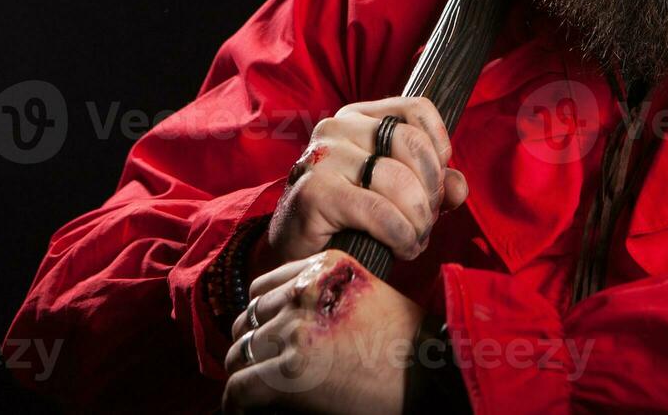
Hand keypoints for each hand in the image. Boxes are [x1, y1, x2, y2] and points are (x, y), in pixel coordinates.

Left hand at [223, 250, 423, 413]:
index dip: (261, 317)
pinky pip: (240, 387)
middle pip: (249, 319)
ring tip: (252, 393)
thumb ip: (325, 296)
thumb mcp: (365, 296)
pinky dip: (237, 402)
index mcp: (325, 267)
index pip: (264, 288)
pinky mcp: (290, 370)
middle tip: (259, 369)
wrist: (429, 371)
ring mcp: (296, 329)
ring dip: (245, 372)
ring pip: (240, 352)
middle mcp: (306, 291)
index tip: (265, 338)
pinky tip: (245, 409)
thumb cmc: (406, 342)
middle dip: (251, 346)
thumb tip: (283, 323)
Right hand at [261, 98, 468, 270]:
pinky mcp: (314, 191)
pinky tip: (401, 249)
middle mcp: (337, 127)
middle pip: (412, 144)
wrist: (297, 253)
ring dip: (417, 220)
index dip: (439, 148)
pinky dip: (400, 234)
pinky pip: (379, 211)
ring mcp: (322, 156)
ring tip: (414, 240)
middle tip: (426, 221)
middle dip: (431, 190)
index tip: (438, 184)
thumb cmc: (350, 219)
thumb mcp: (396, 193)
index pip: (417, 109)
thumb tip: (459, 187)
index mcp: (359, 117)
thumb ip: (434, 184)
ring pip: (398, 180)